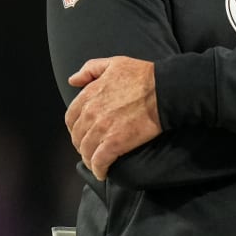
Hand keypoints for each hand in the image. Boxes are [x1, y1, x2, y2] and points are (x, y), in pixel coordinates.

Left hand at [64, 56, 161, 180]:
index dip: (74, 128)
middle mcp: (91, 113)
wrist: (164, 90)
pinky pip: (99, 161)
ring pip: (86, 150)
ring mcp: (102, 129)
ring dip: (89, 159)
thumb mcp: (113, 63)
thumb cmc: (142, 75)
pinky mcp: (115, 144)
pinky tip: (102, 173)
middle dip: (81, 145)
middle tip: (89, 149)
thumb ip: (89, 70)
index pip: (70, 118)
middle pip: (77, 136)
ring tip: (96, 163)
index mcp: (89, 95)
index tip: (81, 133)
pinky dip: (98, 169)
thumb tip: (72, 80)